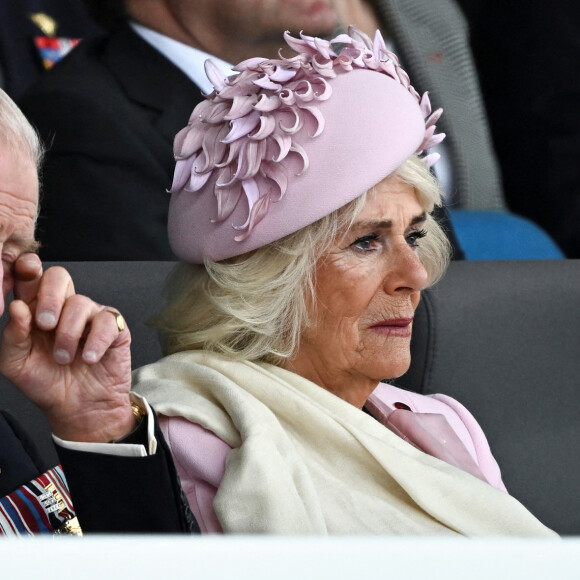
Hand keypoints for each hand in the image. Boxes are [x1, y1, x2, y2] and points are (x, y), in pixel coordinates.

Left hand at [0, 254, 135, 441]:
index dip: (28, 268)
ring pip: (80, 302)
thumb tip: (18, 307)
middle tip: (45, 325)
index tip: (25, 271)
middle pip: (59, 277)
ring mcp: (89, 316)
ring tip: (64, 358)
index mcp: (35, 311)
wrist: (79, 409)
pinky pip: (106, 321)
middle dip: (49, 297)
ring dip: (69, 334)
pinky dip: (96, 341)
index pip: (31, 277)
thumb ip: (12, 335)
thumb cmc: (47, 385)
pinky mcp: (113, 328)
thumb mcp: (16, 365)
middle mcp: (63, 308)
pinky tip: (89, 358)